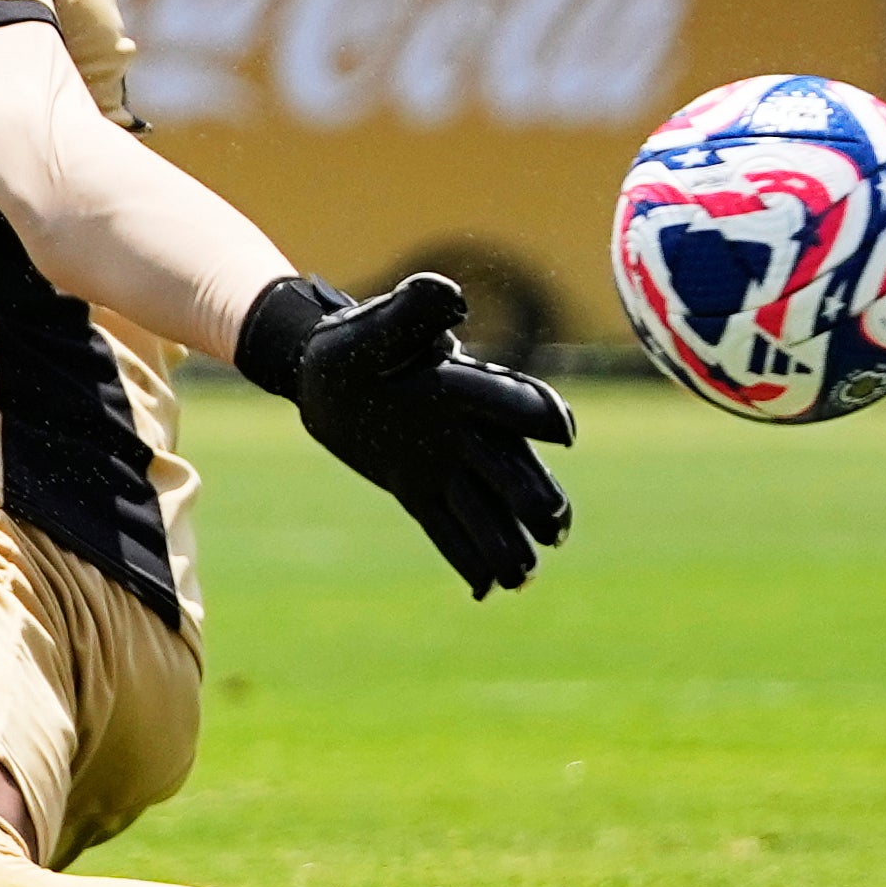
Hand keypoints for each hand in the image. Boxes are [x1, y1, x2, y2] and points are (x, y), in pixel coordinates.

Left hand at [237, 273, 574, 598]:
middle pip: (510, 468)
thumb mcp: (376, 324)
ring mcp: (445, 463)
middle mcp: (465, 430)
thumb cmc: (354, 341)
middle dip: (533, 496)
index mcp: (462, 385)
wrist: (321, 375)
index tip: (564, 432)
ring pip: (485, 508)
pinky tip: (486, 590)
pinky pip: (446, 527)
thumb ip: (414, 311)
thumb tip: (449, 295)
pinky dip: (466, 557)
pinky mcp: (419, 489)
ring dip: (507, 541)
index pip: (507, 400)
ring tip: (523, 577)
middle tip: (551, 527)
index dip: (534, 413)